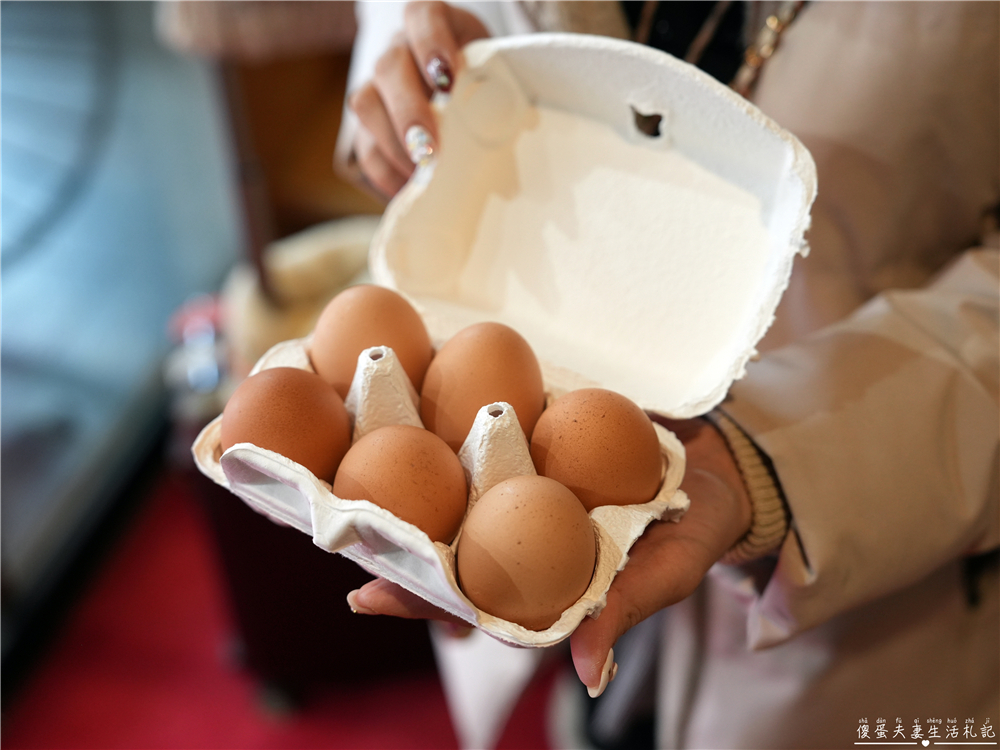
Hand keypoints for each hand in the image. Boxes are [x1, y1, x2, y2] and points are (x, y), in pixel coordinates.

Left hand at [346, 417, 752, 696]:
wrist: (724, 459)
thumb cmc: (697, 527)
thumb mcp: (669, 570)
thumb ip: (623, 609)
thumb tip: (587, 674)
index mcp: (542, 576)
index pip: (471, 594)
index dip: (421, 596)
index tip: (369, 595)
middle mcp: (522, 528)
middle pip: (448, 536)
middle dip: (395, 534)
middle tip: (335, 523)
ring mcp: (525, 477)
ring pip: (458, 479)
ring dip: (409, 471)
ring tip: (348, 456)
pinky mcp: (536, 429)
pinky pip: (487, 425)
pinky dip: (453, 412)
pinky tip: (414, 390)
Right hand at [348, 1, 489, 197]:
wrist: (466, 100)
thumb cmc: (489, 85)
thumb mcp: (499, 79)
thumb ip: (500, 96)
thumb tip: (513, 144)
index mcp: (435, 26)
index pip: (423, 16)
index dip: (431, 42)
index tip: (448, 77)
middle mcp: (400, 50)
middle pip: (389, 66)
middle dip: (409, 110)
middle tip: (431, 148)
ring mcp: (378, 86)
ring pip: (366, 104)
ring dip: (393, 144)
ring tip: (422, 174)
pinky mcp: (369, 126)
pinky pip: (365, 148)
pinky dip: (386, 172)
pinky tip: (409, 189)